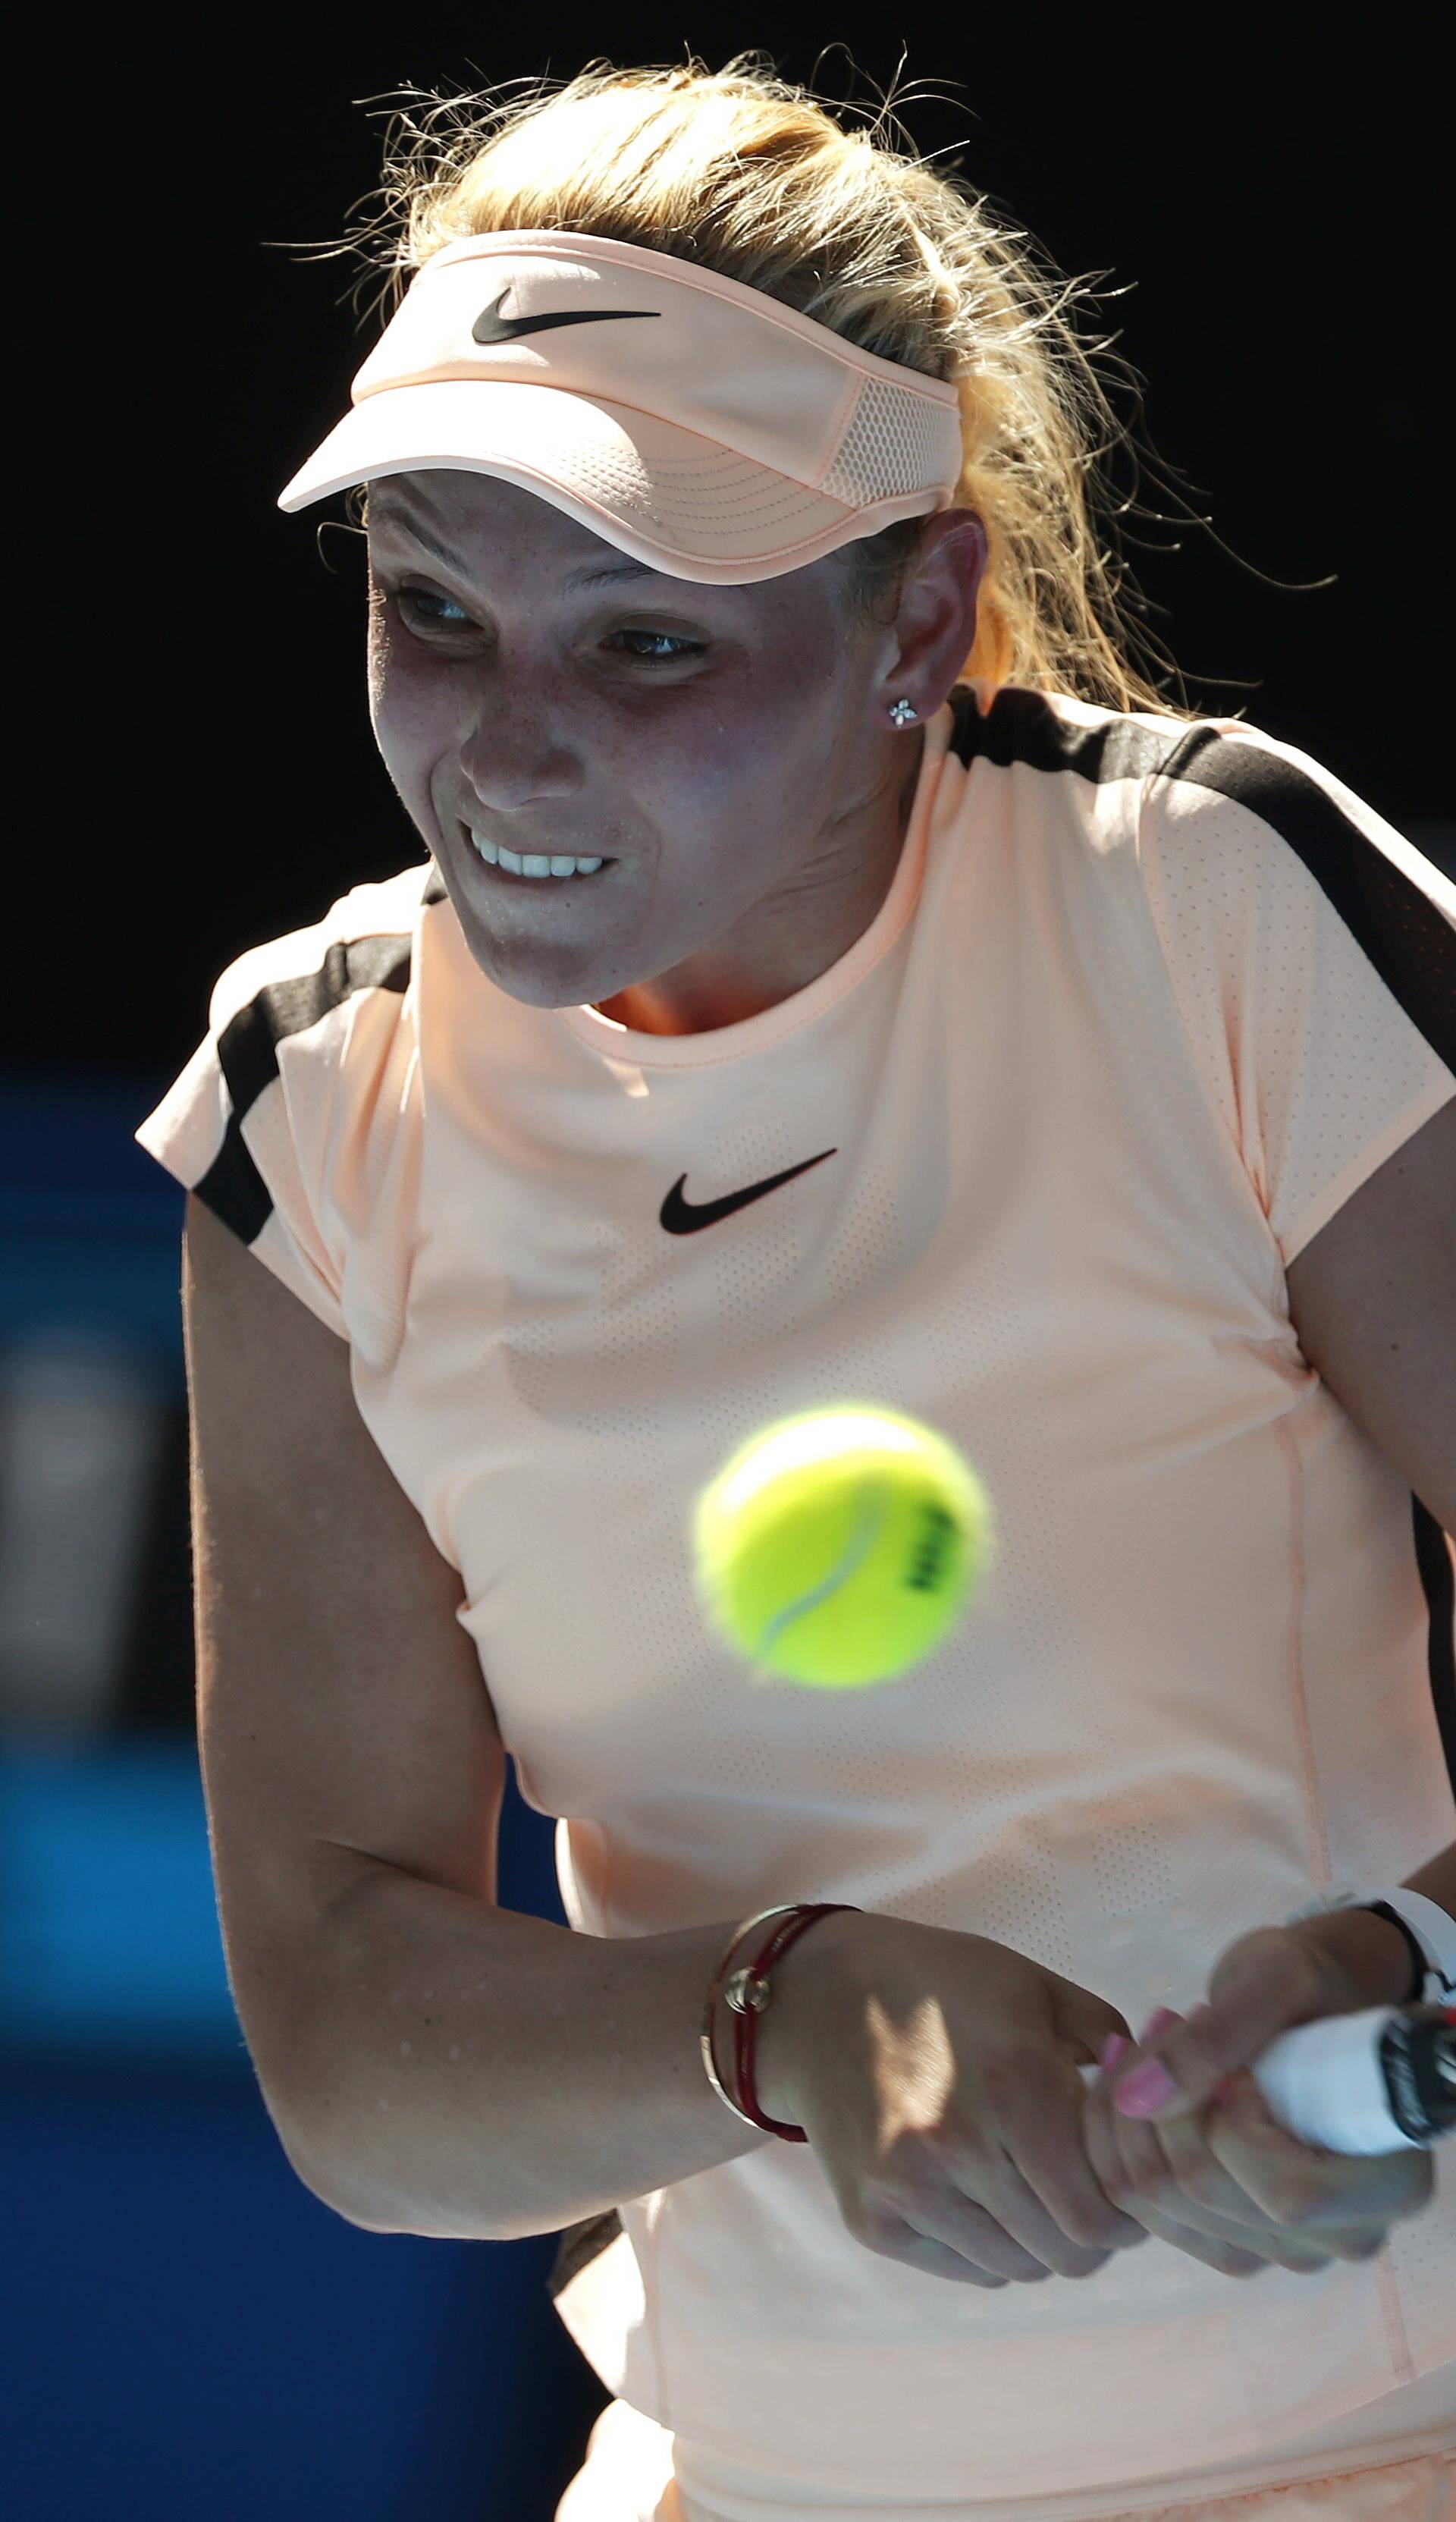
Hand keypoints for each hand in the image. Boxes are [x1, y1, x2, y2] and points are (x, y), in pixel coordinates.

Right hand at [752, 1911, 1154, 2288]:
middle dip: (1093, 2231)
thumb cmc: (937, 1984)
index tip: (1129, 2189)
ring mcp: (908, 2193)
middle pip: (1065, 2253)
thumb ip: (1108, 2041)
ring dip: (1042, 2240)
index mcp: (1013, 2086)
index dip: (1129, 2212)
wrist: (813, 1999)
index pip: (1099, 2215)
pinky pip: (968, 2269)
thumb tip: (1159, 2099)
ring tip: (1037, 2189)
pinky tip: (984, 2193)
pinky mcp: (874, 2222)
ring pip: (1020, 2267)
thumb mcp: (1031, 1985)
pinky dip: (993, 2246)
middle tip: (1090, 2195)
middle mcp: (958, 2149)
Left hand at [1080, 1928, 1434, 2275]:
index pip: (1285, 2195)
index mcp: (1389, 2184)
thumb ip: (1216, 2038)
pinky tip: (1134, 2080)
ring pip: (1157, 2205)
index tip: (1234, 2063)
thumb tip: (1141, 2098)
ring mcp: (1283, 2250)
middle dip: (1159, 2098)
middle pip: (1203, 2193)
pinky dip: (1116, 2139)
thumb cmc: (1307, 1988)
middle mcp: (1342, 2237)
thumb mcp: (1273, 1982)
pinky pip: (1142, 2210)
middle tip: (1164, 2023)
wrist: (1300, 2008)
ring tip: (1151, 2043)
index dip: (1233, 2122)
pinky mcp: (1231, 2244)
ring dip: (1129, 2113)